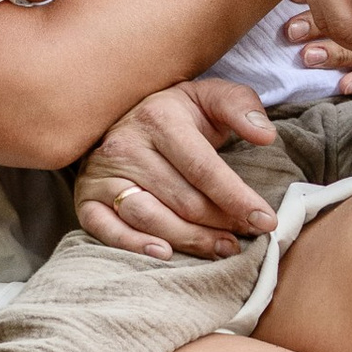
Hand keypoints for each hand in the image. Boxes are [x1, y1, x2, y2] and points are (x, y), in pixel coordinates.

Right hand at [75, 75, 281, 258]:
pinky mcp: (86, 197)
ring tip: (220, 248)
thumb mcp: (211, 98)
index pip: (204, 168)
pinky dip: (134, 245)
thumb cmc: (177, 114)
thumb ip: (242, 107)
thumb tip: (265, 135)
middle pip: (181, 199)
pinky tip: (165, 254)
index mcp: (160, 118)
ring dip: (189, 240)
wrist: (122, 115)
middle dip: (219, 223)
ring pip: (149, 217)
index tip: (265, 220)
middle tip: (244, 238)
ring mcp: (102, 173)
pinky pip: (106, 229)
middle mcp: (126, 145)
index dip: (237, 198)